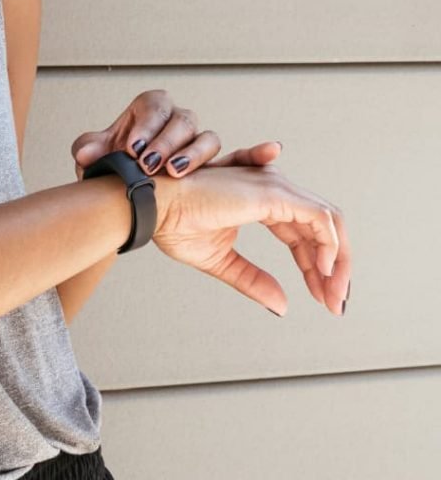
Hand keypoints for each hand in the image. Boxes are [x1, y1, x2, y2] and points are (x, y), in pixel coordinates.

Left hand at [71, 89, 282, 179]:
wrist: (126, 191)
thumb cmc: (113, 166)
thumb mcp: (97, 157)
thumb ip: (91, 150)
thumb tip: (84, 152)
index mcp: (149, 109)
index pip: (153, 105)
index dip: (146, 124)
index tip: (132, 147)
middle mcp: (175, 120)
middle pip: (182, 121)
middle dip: (166, 143)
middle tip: (150, 163)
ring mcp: (195, 142)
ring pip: (205, 139)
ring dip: (192, 157)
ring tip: (174, 173)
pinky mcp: (213, 165)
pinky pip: (239, 156)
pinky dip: (255, 154)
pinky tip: (272, 152)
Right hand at [150, 165, 350, 317]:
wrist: (154, 207)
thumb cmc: (175, 224)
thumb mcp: (221, 261)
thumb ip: (253, 279)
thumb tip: (283, 306)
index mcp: (260, 201)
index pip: (304, 233)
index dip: (316, 267)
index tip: (322, 298)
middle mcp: (272, 188)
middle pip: (323, 227)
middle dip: (335, 268)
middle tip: (335, 303)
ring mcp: (274, 187)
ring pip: (329, 220)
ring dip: (339, 260)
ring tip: (333, 294)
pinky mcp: (273, 193)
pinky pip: (320, 219)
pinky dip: (330, 246)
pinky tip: (322, 273)